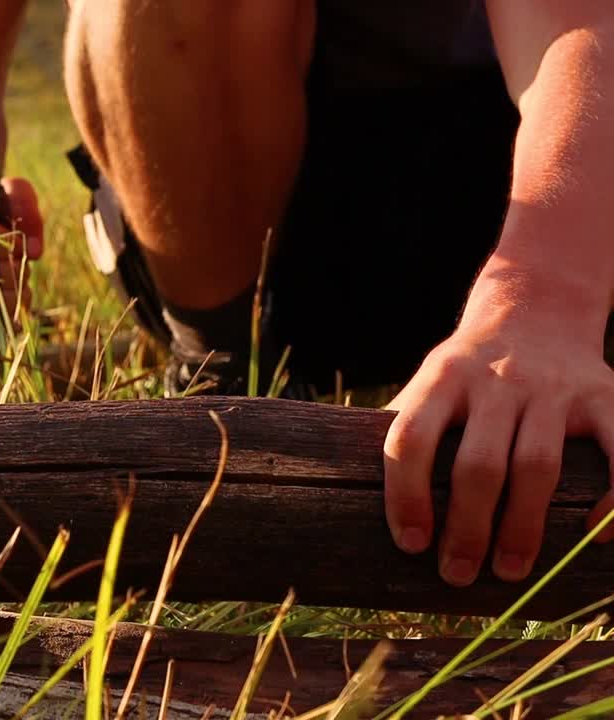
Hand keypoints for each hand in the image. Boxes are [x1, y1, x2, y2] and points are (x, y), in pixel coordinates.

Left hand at [384, 265, 613, 585]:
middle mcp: (497, 380)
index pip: (411, 437)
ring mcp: (554, 387)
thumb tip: (349, 496)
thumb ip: (400, 430)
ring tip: (509, 571)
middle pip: (478, 463)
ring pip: (538, 465)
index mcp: (442, 378)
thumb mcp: (427, 385)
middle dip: (467, 527)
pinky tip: (594, 536)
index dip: (405, 494)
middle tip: (456, 575)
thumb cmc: (467, 373)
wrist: (537, 311)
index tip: (409, 543)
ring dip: (523, 527)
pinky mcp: (607, 395)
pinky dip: (613, 497)